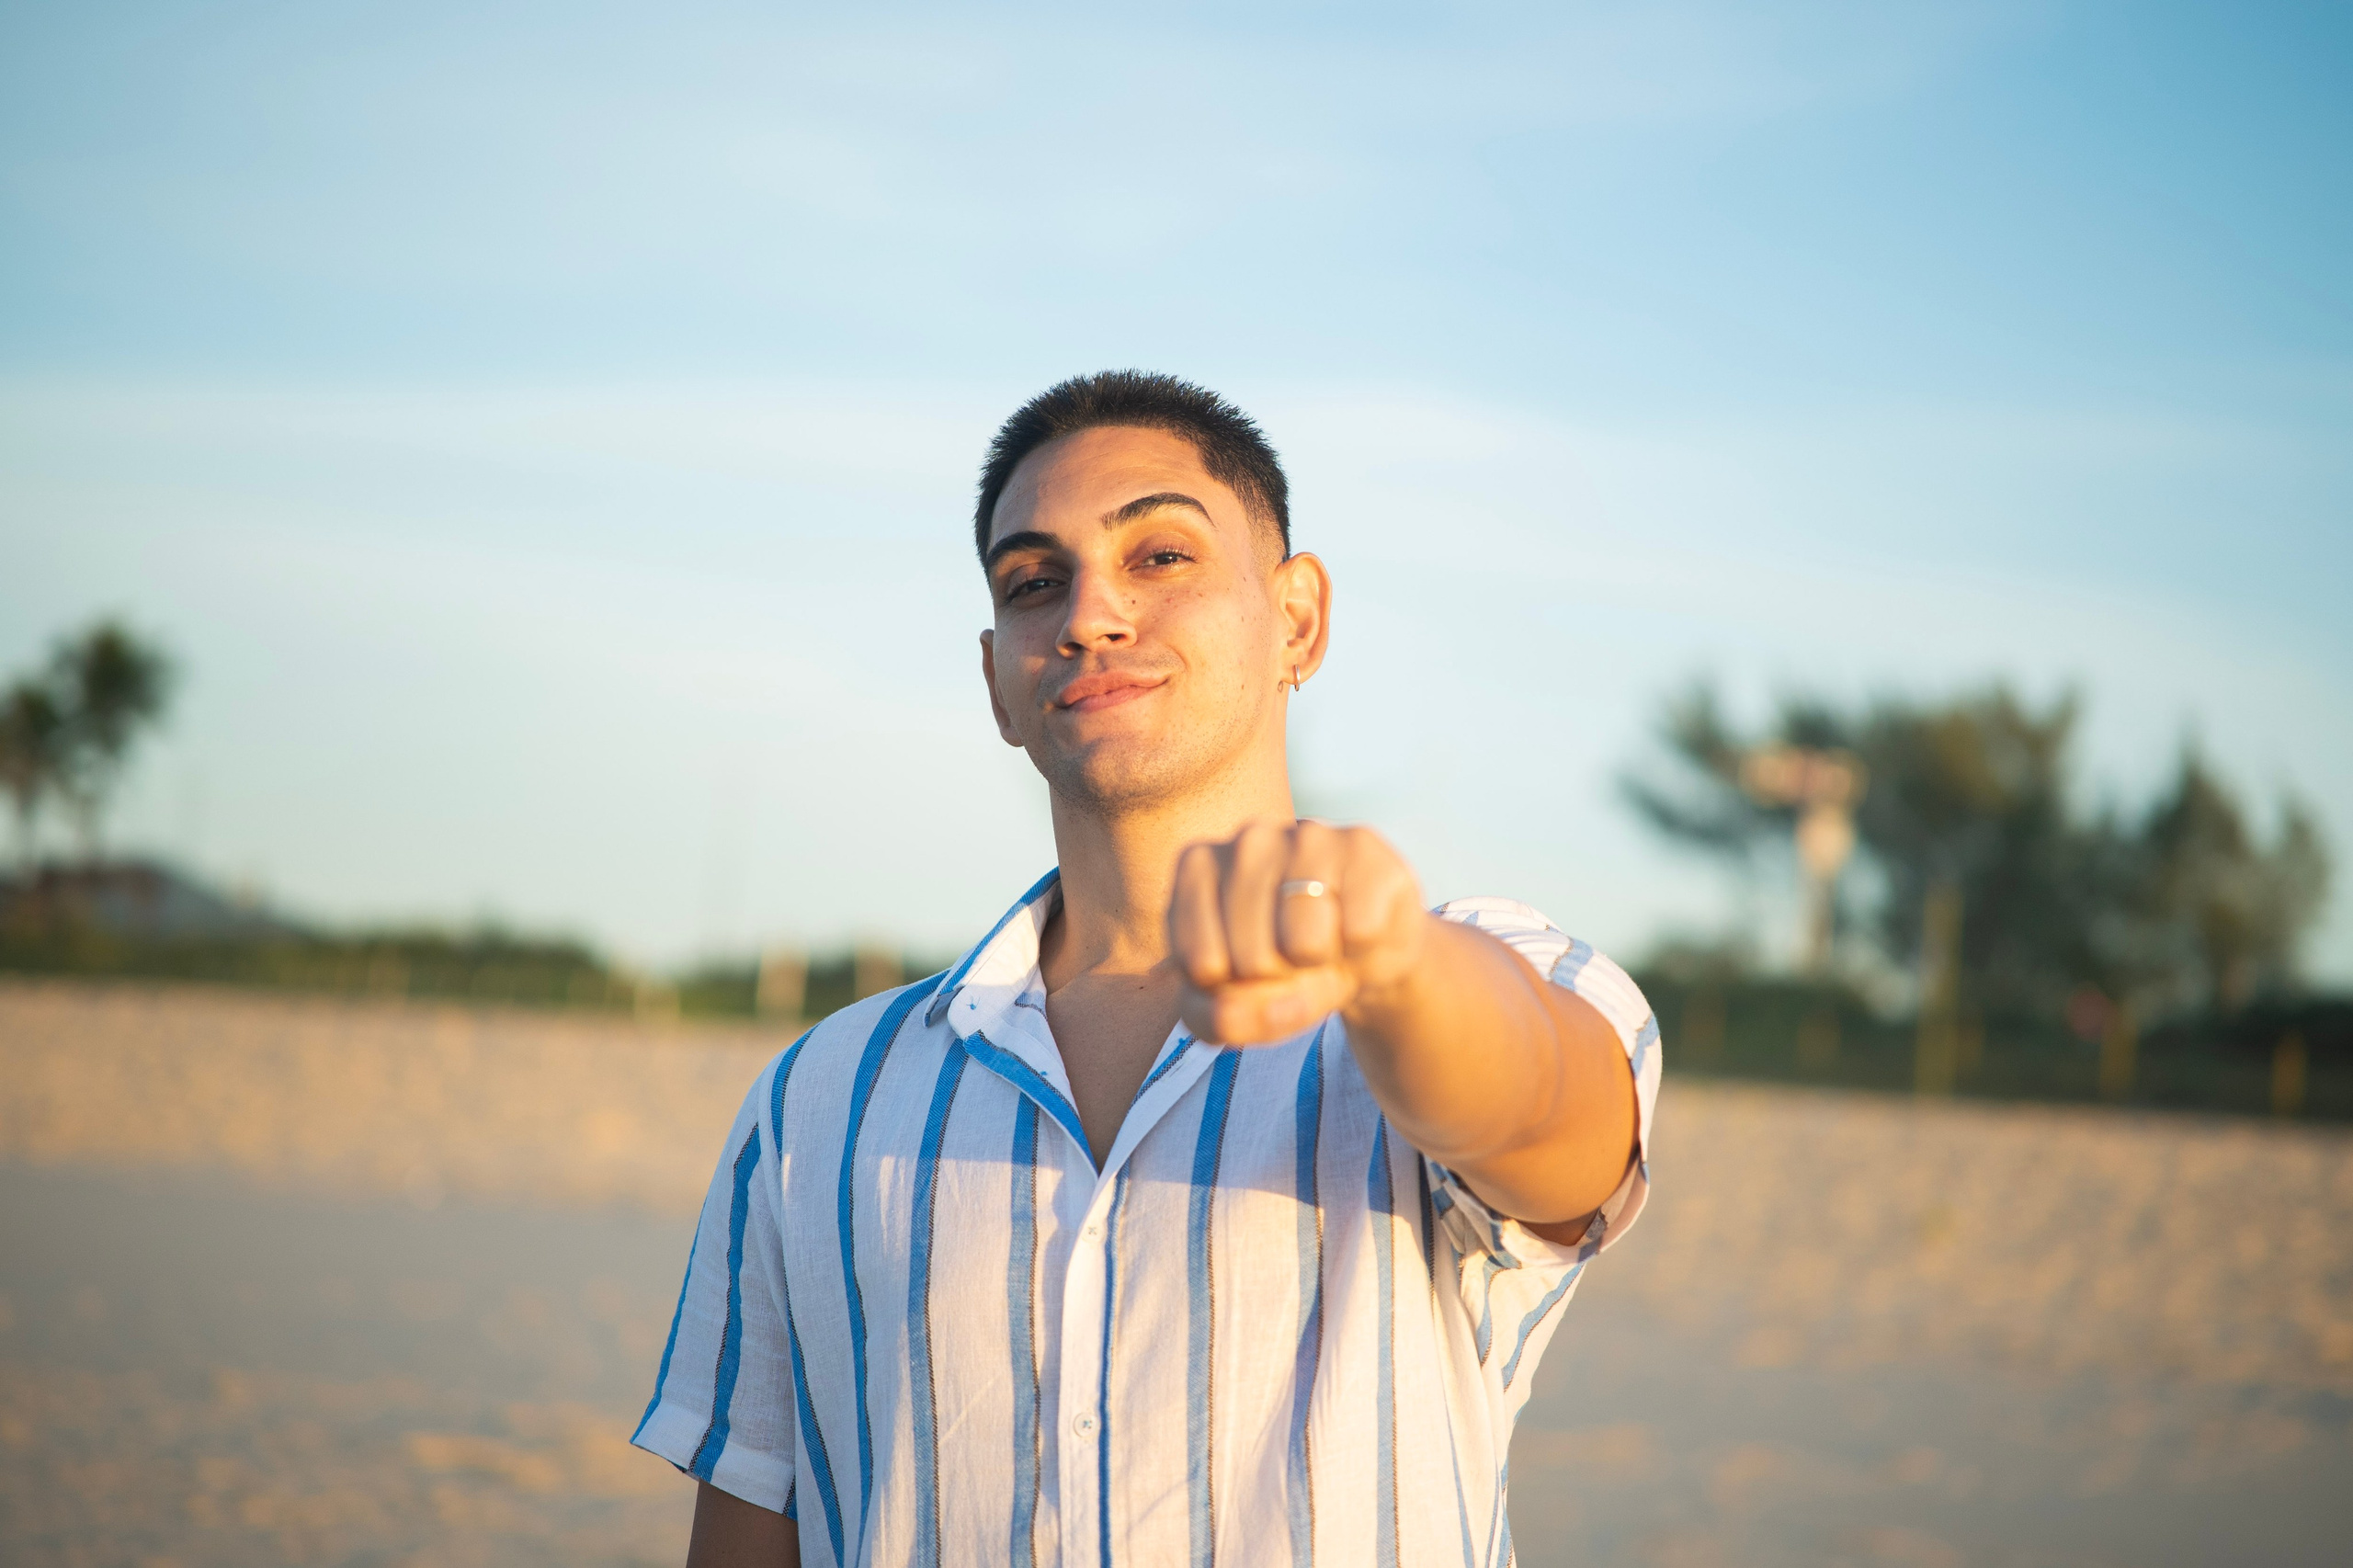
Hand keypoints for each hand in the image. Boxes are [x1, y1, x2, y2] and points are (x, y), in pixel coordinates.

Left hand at [1169, 820, 1429, 1044]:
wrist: (1364, 948)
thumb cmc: (1285, 967)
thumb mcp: (1240, 1007)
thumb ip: (1216, 1019)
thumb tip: (1230, 1015)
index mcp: (1197, 866)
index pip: (1201, 967)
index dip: (1233, 990)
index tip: (1246, 967)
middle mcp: (1248, 839)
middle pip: (1252, 959)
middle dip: (1279, 981)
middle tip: (1293, 958)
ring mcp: (1306, 835)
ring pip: (1305, 944)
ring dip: (1320, 964)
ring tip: (1323, 941)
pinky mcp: (1362, 846)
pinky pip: (1360, 931)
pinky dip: (1363, 949)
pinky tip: (1357, 925)